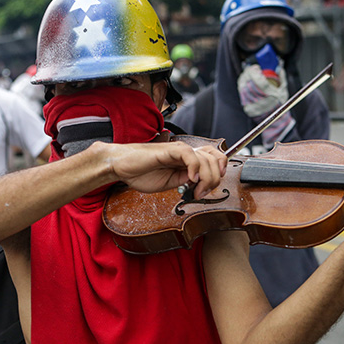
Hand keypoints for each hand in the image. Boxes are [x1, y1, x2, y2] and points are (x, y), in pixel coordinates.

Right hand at [103, 141, 227, 198]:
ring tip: (195, 190)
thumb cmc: (141, 173)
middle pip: (214, 159)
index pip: (214, 157)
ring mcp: (178, 150)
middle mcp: (185, 153)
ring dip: (206, 178)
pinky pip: (189, 155)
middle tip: (201, 193)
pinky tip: (190, 180)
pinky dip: (195, 168)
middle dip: (214, 179)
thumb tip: (201, 185)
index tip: (214, 185)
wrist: (121, 167)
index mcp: (187, 160)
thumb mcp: (171, 183)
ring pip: (205, 158)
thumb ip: (186, 182)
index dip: (221, 168)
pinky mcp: (169, 150)